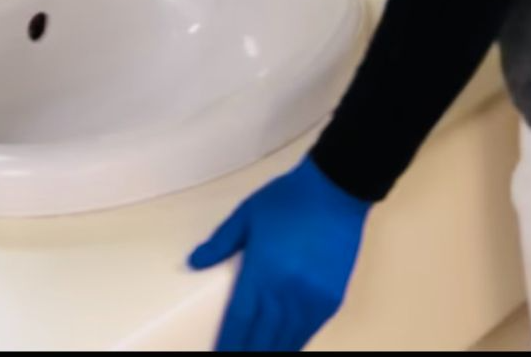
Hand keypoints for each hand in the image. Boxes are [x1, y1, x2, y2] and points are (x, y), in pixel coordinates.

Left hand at [189, 157, 368, 351]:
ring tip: (254, 355)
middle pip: (263, 337)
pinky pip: (309, 332)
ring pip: (287, 341)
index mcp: (263, 270)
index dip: (228, 341)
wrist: (335, 190)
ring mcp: (312, 299)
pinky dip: (294, 343)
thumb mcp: (248, 213)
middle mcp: (287, 292)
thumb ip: (221, 241)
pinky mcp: (331, 301)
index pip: (240, 318)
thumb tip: (194, 262)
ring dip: (271, 350)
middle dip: (246, 351)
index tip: (218, 352)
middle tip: (232, 356)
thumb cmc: (288, 199)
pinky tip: (283, 346)